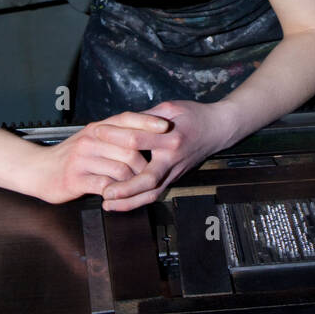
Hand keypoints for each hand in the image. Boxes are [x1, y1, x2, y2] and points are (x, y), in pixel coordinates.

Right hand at [33, 111, 178, 204]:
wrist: (38, 170)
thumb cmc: (71, 156)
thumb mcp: (91, 139)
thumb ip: (114, 135)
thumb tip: (145, 133)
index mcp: (97, 128)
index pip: (126, 119)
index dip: (148, 122)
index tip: (166, 126)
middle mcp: (90, 139)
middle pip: (130, 148)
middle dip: (144, 165)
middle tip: (149, 174)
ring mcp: (82, 159)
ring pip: (121, 169)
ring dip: (132, 182)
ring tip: (134, 187)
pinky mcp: (76, 179)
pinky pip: (105, 185)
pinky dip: (116, 193)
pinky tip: (118, 195)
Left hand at [101, 100, 237, 211]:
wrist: (218, 129)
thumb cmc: (194, 115)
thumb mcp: (169, 108)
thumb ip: (145, 117)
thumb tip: (119, 122)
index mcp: (171, 137)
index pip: (138, 139)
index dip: (114, 136)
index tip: (96, 133)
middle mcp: (173, 158)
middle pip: (147, 179)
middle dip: (124, 188)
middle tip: (103, 191)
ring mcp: (174, 171)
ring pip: (152, 194)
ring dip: (129, 202)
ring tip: (107, 204)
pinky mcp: (174, 178)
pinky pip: (155, 194)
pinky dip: (137, 201)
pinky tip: (121, 203)